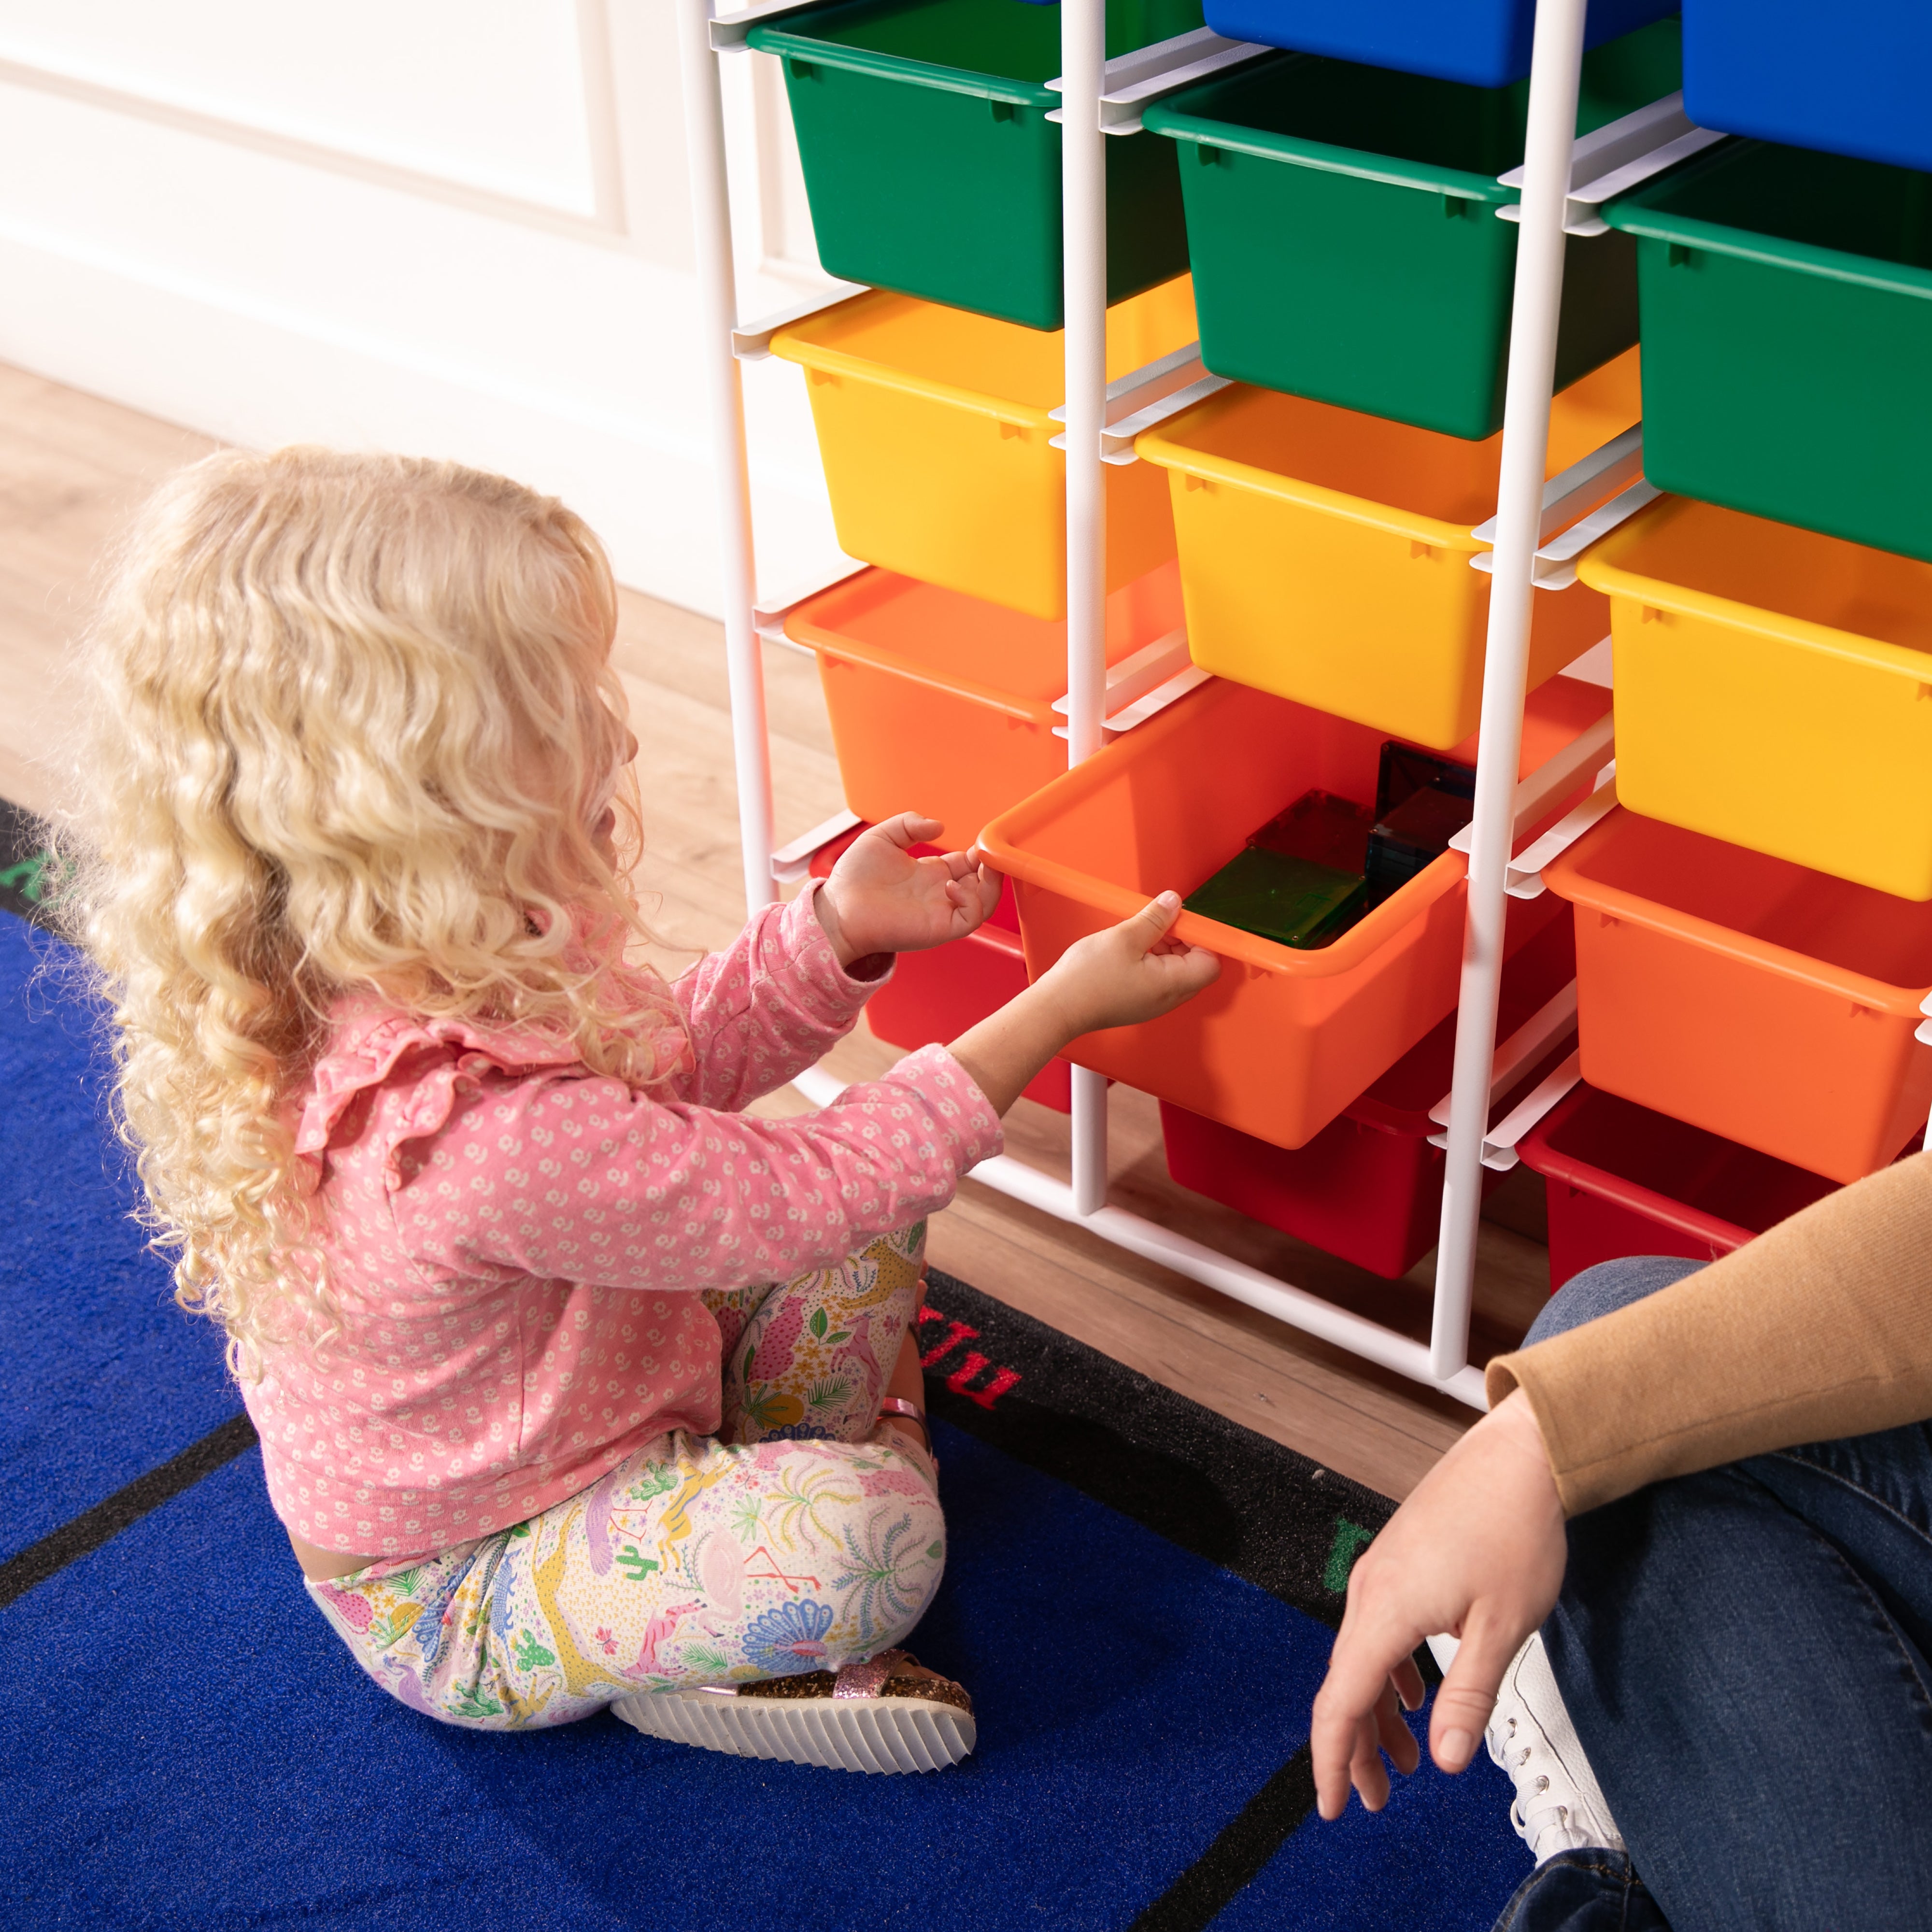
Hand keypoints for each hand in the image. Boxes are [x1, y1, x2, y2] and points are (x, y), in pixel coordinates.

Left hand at [815, 814, 1003, 966]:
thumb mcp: (882, 836)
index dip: (979, 851)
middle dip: (992, 866)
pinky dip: (971, 902)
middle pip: (983, 883)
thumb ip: (909, 824)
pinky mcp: (938, 928)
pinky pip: (971, 919)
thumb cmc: (853, 877)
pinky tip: (951, 886)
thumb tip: (939, 826)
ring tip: (983, 865)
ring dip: (991, 883)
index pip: (969, 863)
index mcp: (931, 873)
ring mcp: (942, 911)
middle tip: (989, 852)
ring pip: (985, 902)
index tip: (982, 839)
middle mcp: (940, 892)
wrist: (838, 908)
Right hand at [944, 893, 1218, 1117]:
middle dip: (1182, 939)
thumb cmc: (1087, 980)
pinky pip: (1156, 978)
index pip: (1211, 962)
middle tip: (1158, 921)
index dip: (1202, 937)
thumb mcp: (1125, 937)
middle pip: (1194, 965)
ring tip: (1137, 934)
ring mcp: (1153, 1002)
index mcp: (1172, 984)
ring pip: (1174, 970)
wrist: (1057, 1008)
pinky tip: (1127, 948)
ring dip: (1163, 947)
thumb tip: (1174, 903)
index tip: (1184, 919)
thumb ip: (1155, 918)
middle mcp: (1168, 998)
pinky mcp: (1138, 1002)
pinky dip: (1149, 960)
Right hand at [1310, 1392, 1567, 1818]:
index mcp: (1388, 1609)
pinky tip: (1418, 1693)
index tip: (1334, 1803)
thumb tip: (1446, 1758)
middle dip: (1357, 1748)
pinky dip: (1389, 1674)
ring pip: (1362, 1659)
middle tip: (1377, 1797)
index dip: (1332, 1759)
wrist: (1520, 1457)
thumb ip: (1468, 1698)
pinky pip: (1377, 1631)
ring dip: (1377, 1713)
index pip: (1341, 1702)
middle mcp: (1371, 1589)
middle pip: (1345, 1685)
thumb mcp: (1502, 1628)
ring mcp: (1381, 1571)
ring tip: (1405, 1756)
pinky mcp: (1398, 1562)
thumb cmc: (1514, 1527)